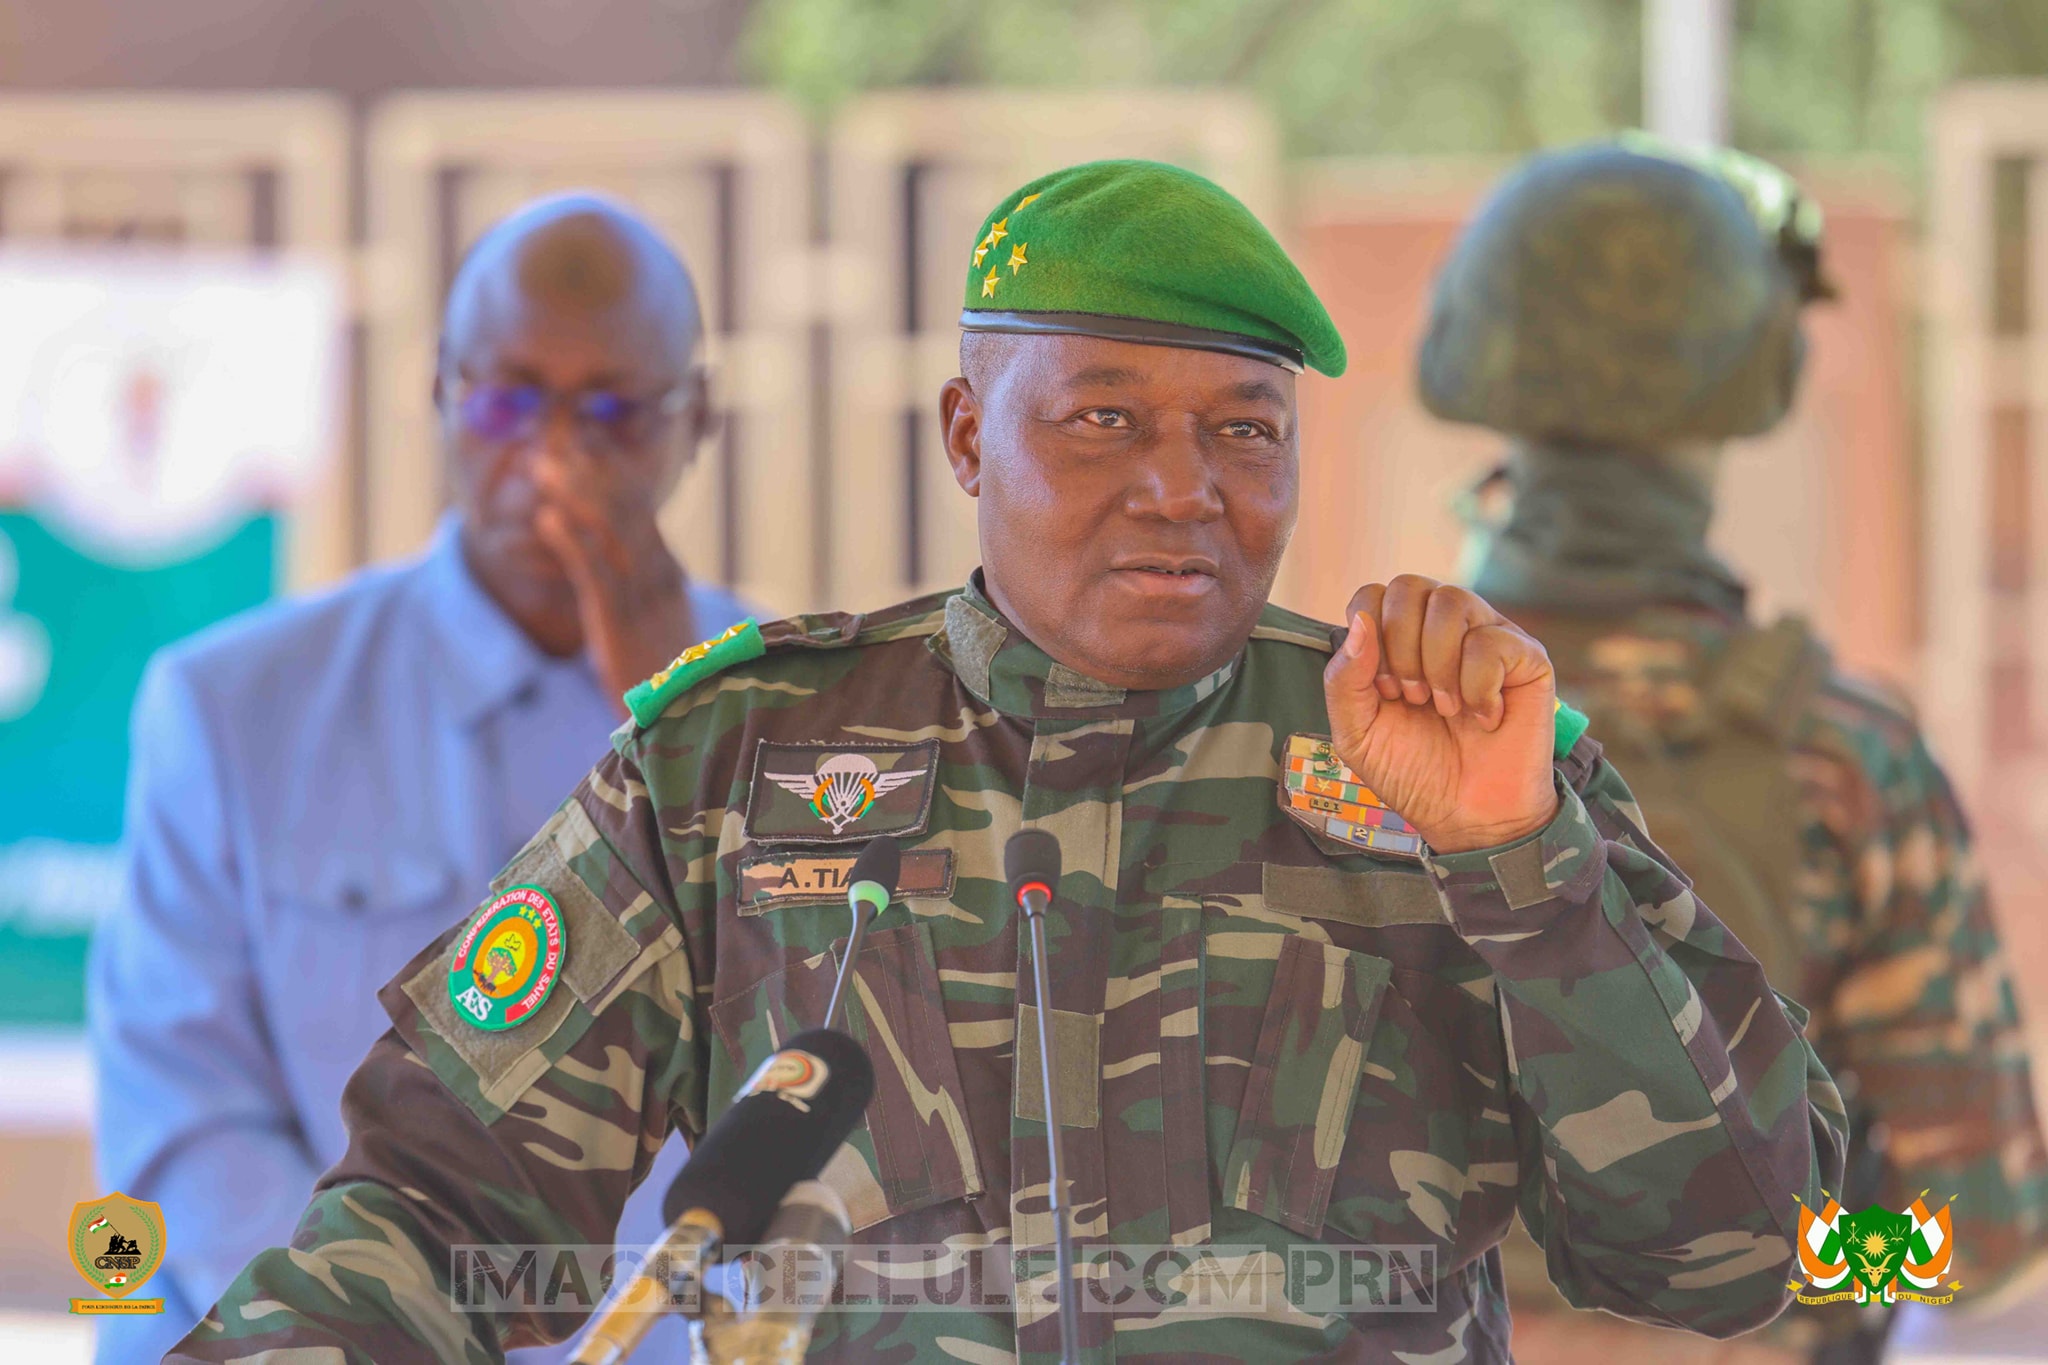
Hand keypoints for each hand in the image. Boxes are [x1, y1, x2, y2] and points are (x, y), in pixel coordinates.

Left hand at [531, 444, 693, 715]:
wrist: (691, 723)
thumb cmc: (673, 682)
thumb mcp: (660, 627)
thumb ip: (646, 590)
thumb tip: (633, 562)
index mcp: (669, 575)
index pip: (641, 510)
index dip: (613, 472)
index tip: (587, 440)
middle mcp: (659, 577)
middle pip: (624, 510)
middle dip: (589, 470)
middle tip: (556, 437)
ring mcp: (641, 598)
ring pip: (607, 533)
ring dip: (572, 494)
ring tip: (542, 466)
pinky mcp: (619, 623)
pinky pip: (593, 573)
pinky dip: (569, 541)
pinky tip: (545, 518)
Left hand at [1321, 575, 1557, 853]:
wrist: (1467, 817)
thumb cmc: (1413, 771)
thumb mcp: (1357, 732)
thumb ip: (1345, 678)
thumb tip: (1360, 621)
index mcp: (1399, 638)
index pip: (1372, 594)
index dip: (1369, 637)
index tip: (1382, 690)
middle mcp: (1444, 628)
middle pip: (1409, 586)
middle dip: (1400, 649)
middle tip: (1412, 699)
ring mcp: (1487, 636)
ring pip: (1452, 601)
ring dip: (1438, 664)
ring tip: (1444, 708)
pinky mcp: (1527, 657)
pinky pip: (1492, 641)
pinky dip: (1478, 688)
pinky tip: (1483, 718)